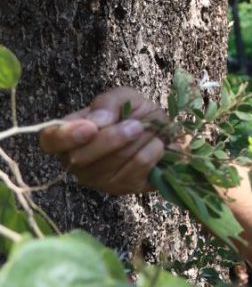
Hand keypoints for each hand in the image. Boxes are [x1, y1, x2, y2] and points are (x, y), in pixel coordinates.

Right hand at [39, 87, 167, 194]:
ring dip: (139, 141)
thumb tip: (97, 121)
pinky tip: (156, 144)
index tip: (90, 128)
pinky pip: (138, 169)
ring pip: (114, 162)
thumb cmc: (135, 114)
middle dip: (114, 138)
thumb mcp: (122, 98)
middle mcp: (77, 163)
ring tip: (148, 131)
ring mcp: (100, 180)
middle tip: (136, 124)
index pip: (50, 141)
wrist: (165, 132)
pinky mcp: (125, 188)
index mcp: (68, 137)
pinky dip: (153, 150)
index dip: (67, 136)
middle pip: (81, 158)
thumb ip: (107, 104)